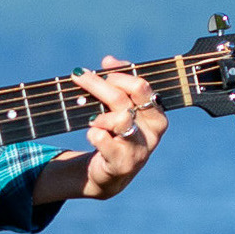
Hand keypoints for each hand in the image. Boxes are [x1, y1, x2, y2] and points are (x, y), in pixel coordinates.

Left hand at [32, 56, 167, 203]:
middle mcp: (152, 132)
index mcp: (156, 114)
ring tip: (91, 118)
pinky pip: (104, 139)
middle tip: (79, 77)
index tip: (102, 69)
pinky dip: (93, 133)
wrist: (109, 173)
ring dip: (98, 115)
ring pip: (118, 120)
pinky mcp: (122, 164)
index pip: (141, 86)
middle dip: (97, 84)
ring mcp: (139, 149)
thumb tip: (109, 60)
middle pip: (124, 99)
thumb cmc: (116, 134)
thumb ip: (118, 83)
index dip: (119, 75)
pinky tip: (92, 135)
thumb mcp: (120, 107)